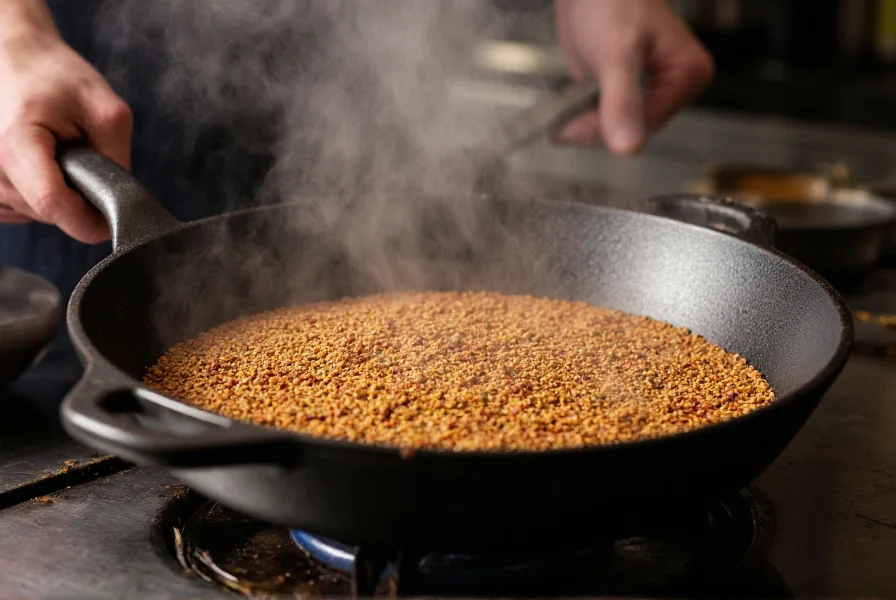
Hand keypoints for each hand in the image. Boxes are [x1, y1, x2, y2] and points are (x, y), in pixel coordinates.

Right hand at [0, 3, 131, 242]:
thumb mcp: (105, 109)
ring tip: (57, 154)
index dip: (88, 219)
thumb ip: (117, 157)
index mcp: (17, 142)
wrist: (12, 58)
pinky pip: (21, 210)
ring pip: (36, 215)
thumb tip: (120, 200)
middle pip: (49, 213)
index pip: (53, 204)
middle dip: (79, 199)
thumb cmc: (55, 77)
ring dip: (59, 195)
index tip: (111, 218)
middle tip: (82, 160)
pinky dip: (40, 196)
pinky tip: (41, 166)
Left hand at [554, 0, 712, 154]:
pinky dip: (584, 118)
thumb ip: (621, 101)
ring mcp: (652, 90)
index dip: (606, 129)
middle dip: (594, 126)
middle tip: (560, 121)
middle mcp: (676, 86)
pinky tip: (569, 110)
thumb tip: (628, 148)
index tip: (568, 129)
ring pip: (617, 128)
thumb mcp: (616, 52)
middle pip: (633, 128)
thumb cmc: (610, 0)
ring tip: (562, 112)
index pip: (648, 123)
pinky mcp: (628, 92)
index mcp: (689, 75)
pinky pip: (607, 118)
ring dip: (586, 125)